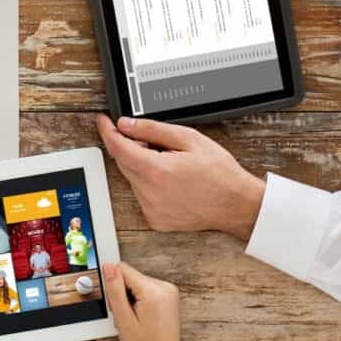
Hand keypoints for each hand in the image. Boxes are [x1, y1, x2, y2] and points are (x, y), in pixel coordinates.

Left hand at [96, 114, 264, 241]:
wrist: (236, 205)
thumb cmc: (219, 173)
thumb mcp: (189, 139)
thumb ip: (152, 130)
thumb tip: (126, 124)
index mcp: (155, 170)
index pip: (118, 146)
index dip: (108, 130)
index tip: (104, 121)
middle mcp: (149, 192)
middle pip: (123, 162)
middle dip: (131, 147)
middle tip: (156, 143)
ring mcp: (151, 209)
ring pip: (132, 178)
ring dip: (142, 167)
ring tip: (171, 165)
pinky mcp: (155, 219)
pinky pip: (142, 195)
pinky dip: (149, 185)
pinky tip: (172, 183)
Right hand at [101, 261, 188, 340]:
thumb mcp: (123, 320)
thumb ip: (115, 290)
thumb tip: (109, 267)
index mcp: (154, 292)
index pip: (123, 269)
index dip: (114, 287)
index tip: (118, 307)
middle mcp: (165, 288)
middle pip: (130, 277)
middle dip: (122, 295)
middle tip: (126, 318)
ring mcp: (169, 292)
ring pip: (136, 284)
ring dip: (130, 300)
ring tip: (134, 321)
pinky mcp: (168, 297)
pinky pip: (145, 291)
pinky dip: (139, 303)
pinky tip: (141, 319)